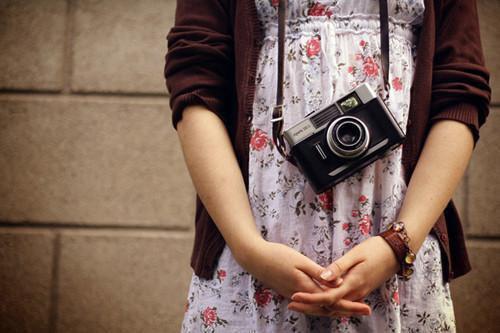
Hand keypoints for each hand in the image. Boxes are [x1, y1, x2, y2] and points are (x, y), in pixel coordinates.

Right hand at [236, 238, 370, 315]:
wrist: (255, 258)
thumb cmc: (277, 255)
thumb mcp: (299, 260)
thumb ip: (318, 272)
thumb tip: (338, 282)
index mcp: (306, 286)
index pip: (333, 300)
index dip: (350, 305)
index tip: (366, 307)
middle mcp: (301, 295)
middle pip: (328, 308)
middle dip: (347, 310)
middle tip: (365, 311)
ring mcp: (294, 295)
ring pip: (319, 309)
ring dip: (336, 310)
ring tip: (351, 309)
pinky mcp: (289, 292)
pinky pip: (310, 305)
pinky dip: (323, 306)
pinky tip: (328, 303)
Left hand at [287, 236, 399, 315]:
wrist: (397, 251)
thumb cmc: (376, 249)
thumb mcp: (355, 254)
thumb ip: (339, 267)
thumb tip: (322, 277)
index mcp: (353, 283)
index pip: (328, 298)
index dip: (310, 299)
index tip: (294, 297)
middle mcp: (356, 292)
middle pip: (330, 306)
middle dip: (309, 306)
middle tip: (291, 304)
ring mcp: (360, 293)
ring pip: (336, 306)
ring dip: (318, 306)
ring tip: (299, 303)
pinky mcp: (361, 290)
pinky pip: (342, 301)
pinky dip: (329, 303)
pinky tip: (317, 298)